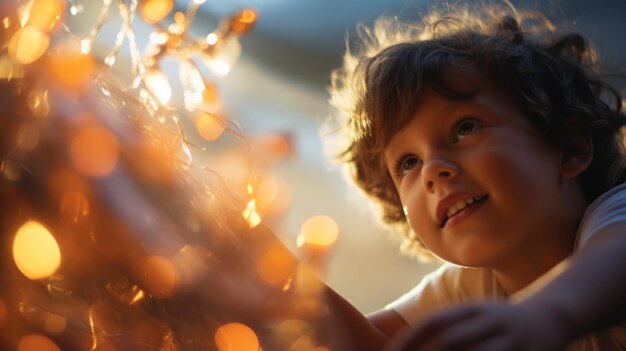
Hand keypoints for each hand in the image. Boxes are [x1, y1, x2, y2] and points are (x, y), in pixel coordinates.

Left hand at [385, 301, 570, 350]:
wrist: (554, 315)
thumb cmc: (502, 320)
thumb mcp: (475, 314)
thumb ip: (447, 326)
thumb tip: (407, 344)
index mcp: (473, 309)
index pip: (433, 322)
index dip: (409, 339)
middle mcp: (489, 321)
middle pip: (450, 342)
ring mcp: (509, 341)